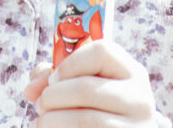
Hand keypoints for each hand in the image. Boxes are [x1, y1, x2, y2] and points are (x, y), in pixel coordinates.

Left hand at [24, 39, 161, 126]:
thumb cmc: (97, 107)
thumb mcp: (86, 84)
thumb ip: (57, 76)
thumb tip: (32, 89)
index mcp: (132, 72)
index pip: (102, 52)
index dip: (69, 64)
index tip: (54, 79)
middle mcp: (139, 98)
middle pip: (86, 88)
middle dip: (52, 96)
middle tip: (41, 104)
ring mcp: (136, 126)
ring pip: (84, 119)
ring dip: (51, 120)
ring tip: (42, 122)